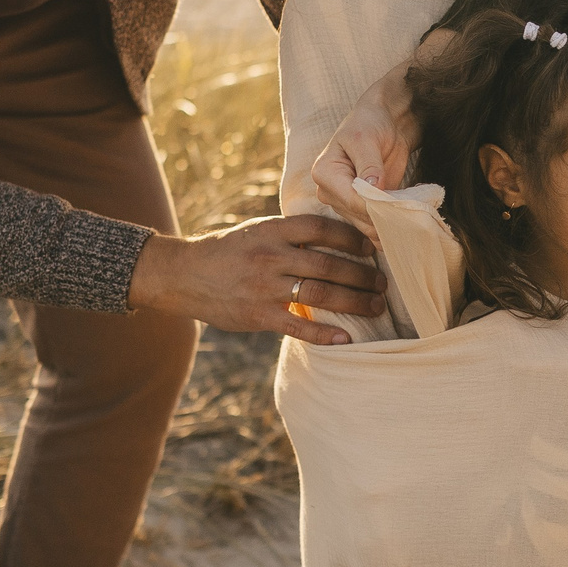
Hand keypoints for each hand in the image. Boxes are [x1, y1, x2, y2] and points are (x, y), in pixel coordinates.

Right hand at [131, 214, 386, 346]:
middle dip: (362, 274)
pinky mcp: (258, 315)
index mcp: (272, 230)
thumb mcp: (257, 230)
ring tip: (375, 305)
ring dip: (354, 301)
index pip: (321, 228)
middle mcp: (270, 256)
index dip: (352, 237)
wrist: (184, 275)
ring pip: (320, 294)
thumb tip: (337, 237)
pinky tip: (346, 338)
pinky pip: (298, 326)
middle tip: (383, 282)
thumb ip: (291, 233)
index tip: (371, 247)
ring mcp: (264, 287)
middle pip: (328, 264)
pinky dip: (324, 334)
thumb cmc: (228, 251)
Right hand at [311, 30, 456, 231]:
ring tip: (413, 214)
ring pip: (369, 225)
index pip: (350, 200)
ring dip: (391, 222)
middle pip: (359, 216)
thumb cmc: (369, 122)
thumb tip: (372, 189)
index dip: (375, 206)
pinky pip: (378, 223)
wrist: (384, 122)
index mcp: (324, 173)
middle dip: (385, 217)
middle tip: (413, 214)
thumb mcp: (366, 138)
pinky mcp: (364, 207)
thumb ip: (369, 165)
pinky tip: (410, 218)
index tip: (400, 206)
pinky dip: (394, 223)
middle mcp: (330, 192)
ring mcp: (346, 203)